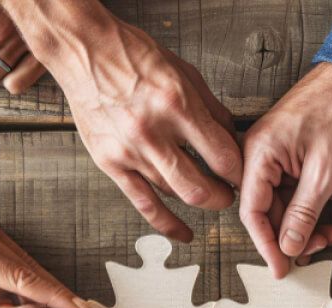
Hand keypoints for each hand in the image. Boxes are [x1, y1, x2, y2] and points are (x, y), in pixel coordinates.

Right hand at [0, 1, 240, 241]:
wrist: (85, 51)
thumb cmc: (135, 57)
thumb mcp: (185, 73)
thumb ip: (213, 111)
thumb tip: (234, 140)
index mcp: (177, 105)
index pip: (222, 157)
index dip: (240, 172)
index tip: (245, 174)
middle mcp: (153, 133)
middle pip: (200, 188)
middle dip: (223, 196)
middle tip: (231, 191)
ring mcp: (129, 152)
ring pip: (174, 195)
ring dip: (198, 200)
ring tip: (209, 194)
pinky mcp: (110, 163)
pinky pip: (143, 204)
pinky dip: (167, 223)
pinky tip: (184, 233)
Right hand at [240, 63, 331, 276]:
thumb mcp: (324, 173)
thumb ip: (303, 213)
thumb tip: (288, 245)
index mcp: (257, 156)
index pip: (253, 214)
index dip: (268, 246)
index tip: (282, 269)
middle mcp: (255, 155)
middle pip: (266, 212)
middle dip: (295, 234)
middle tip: (322, 247)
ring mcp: (268, 155)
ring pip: (280, 203)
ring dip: (306, 220)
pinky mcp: (281, 154)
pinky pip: (288, 188)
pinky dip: (309, 201)